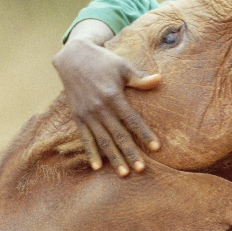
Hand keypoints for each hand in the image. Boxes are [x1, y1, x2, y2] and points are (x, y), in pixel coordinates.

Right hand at [53, 21, 160, 175]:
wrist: (72, 57)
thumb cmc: (102, 61)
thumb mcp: (122, 66)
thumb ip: (139, 78)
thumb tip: (159, 79)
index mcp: (113, 96)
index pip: (132, 120)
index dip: (144, 134)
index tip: (156, 148)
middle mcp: (99, 108)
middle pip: (118, 135)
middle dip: (130, 153)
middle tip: (141, 169)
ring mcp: (87, 114)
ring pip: (102, 140)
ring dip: (113, 157)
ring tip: (123, 173)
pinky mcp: (78, 117)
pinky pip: (85, 138)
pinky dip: (91, 153)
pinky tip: (98, 167)